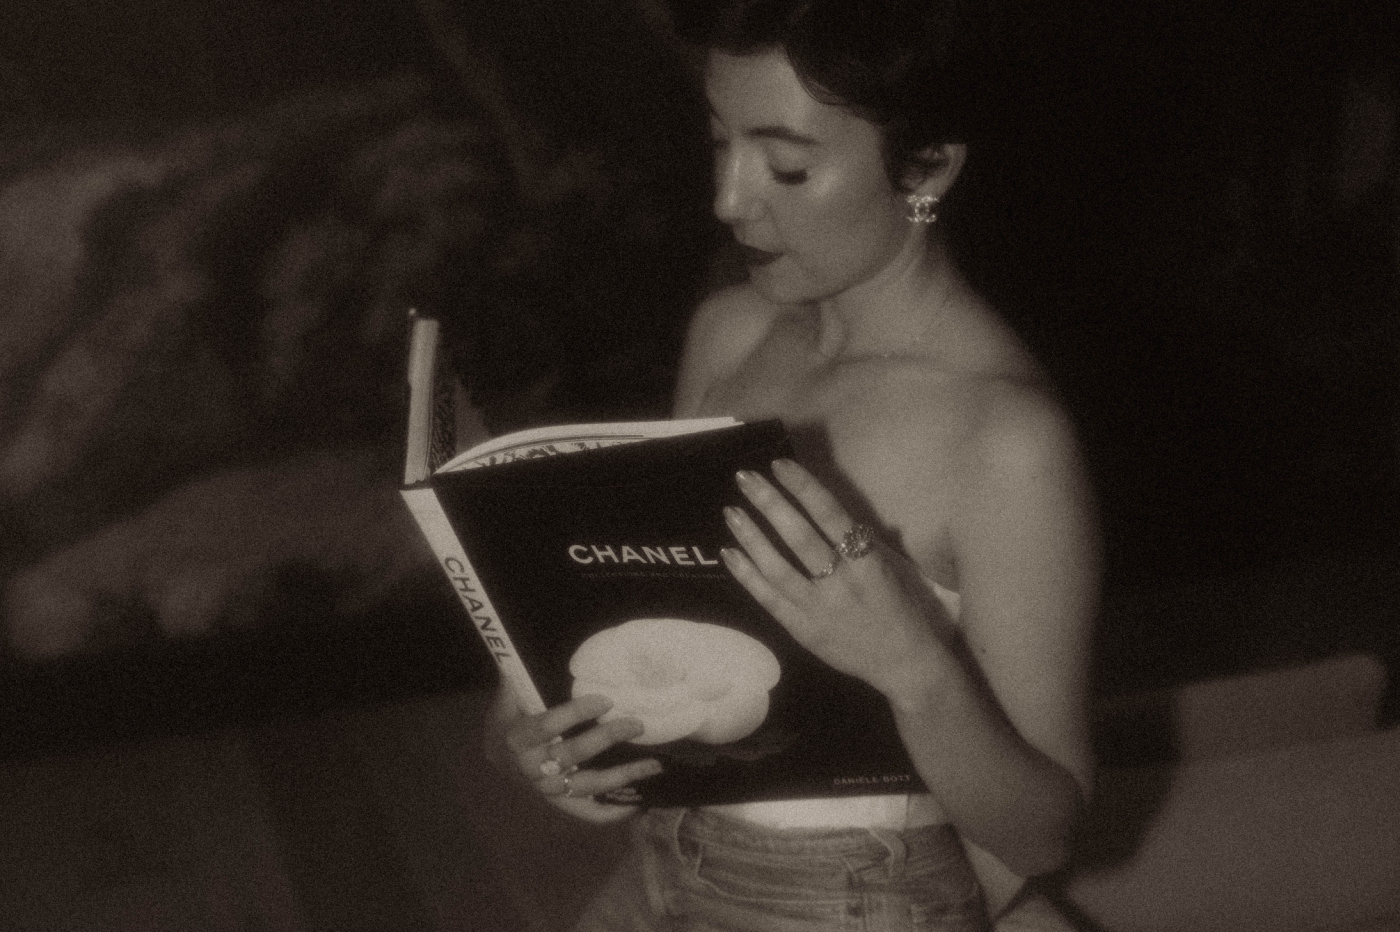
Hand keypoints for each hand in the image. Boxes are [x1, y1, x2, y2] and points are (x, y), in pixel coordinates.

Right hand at [488, 688, 662, 822]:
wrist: (499, 755)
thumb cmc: (510, 718)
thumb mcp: (508, 698)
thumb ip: (518, 680)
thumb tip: (517, 651)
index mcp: (518, 739)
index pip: (548, 725)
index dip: (576, 713)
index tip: (605, 699)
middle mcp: (533, 768)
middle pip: (573, 755)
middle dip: (607, 738)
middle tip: (636, 723)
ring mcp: (548, 788)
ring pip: (588, 785)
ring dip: (622, 775)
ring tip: (654, 764)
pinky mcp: (561, 801)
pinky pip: (587, 813)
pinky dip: (612, 812)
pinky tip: (638, 804)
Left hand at [719, 458, 954, 700]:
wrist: (904, 665)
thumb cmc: (901, 609)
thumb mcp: (889, 568)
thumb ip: (859, 542)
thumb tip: (824, 509)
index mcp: (867, 564)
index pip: (831, 516)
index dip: (804, 488)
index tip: (780, 464)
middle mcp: (841, 585)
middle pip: (799, 537)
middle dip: (770, 503)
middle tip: (744, 477)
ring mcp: (818, 610)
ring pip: (777, 568)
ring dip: (751, 537)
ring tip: (731, 511)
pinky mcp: (802, 631)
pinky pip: (769, 599)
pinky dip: (747, 575)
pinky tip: (729, 553)